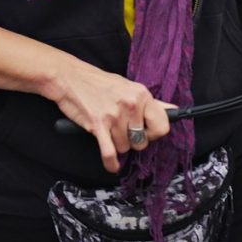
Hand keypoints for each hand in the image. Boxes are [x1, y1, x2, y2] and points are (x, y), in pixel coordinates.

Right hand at [44, 57, 170, 173]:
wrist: (69, 77)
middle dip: (133, 141)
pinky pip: (110, 154)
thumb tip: (172, 111)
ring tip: (108, 129)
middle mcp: (130, 104)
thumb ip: (149, 101)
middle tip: (123, 130)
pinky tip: (112, 164)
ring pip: (125, 147)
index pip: (162, 126)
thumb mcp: (128, 86)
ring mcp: (114, 115)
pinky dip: (111, 163)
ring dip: (117, 143)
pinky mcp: (97, 125)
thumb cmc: (98, 82)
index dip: (154, 134)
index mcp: (141, 94)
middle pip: (142, 141)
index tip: (146, 132)